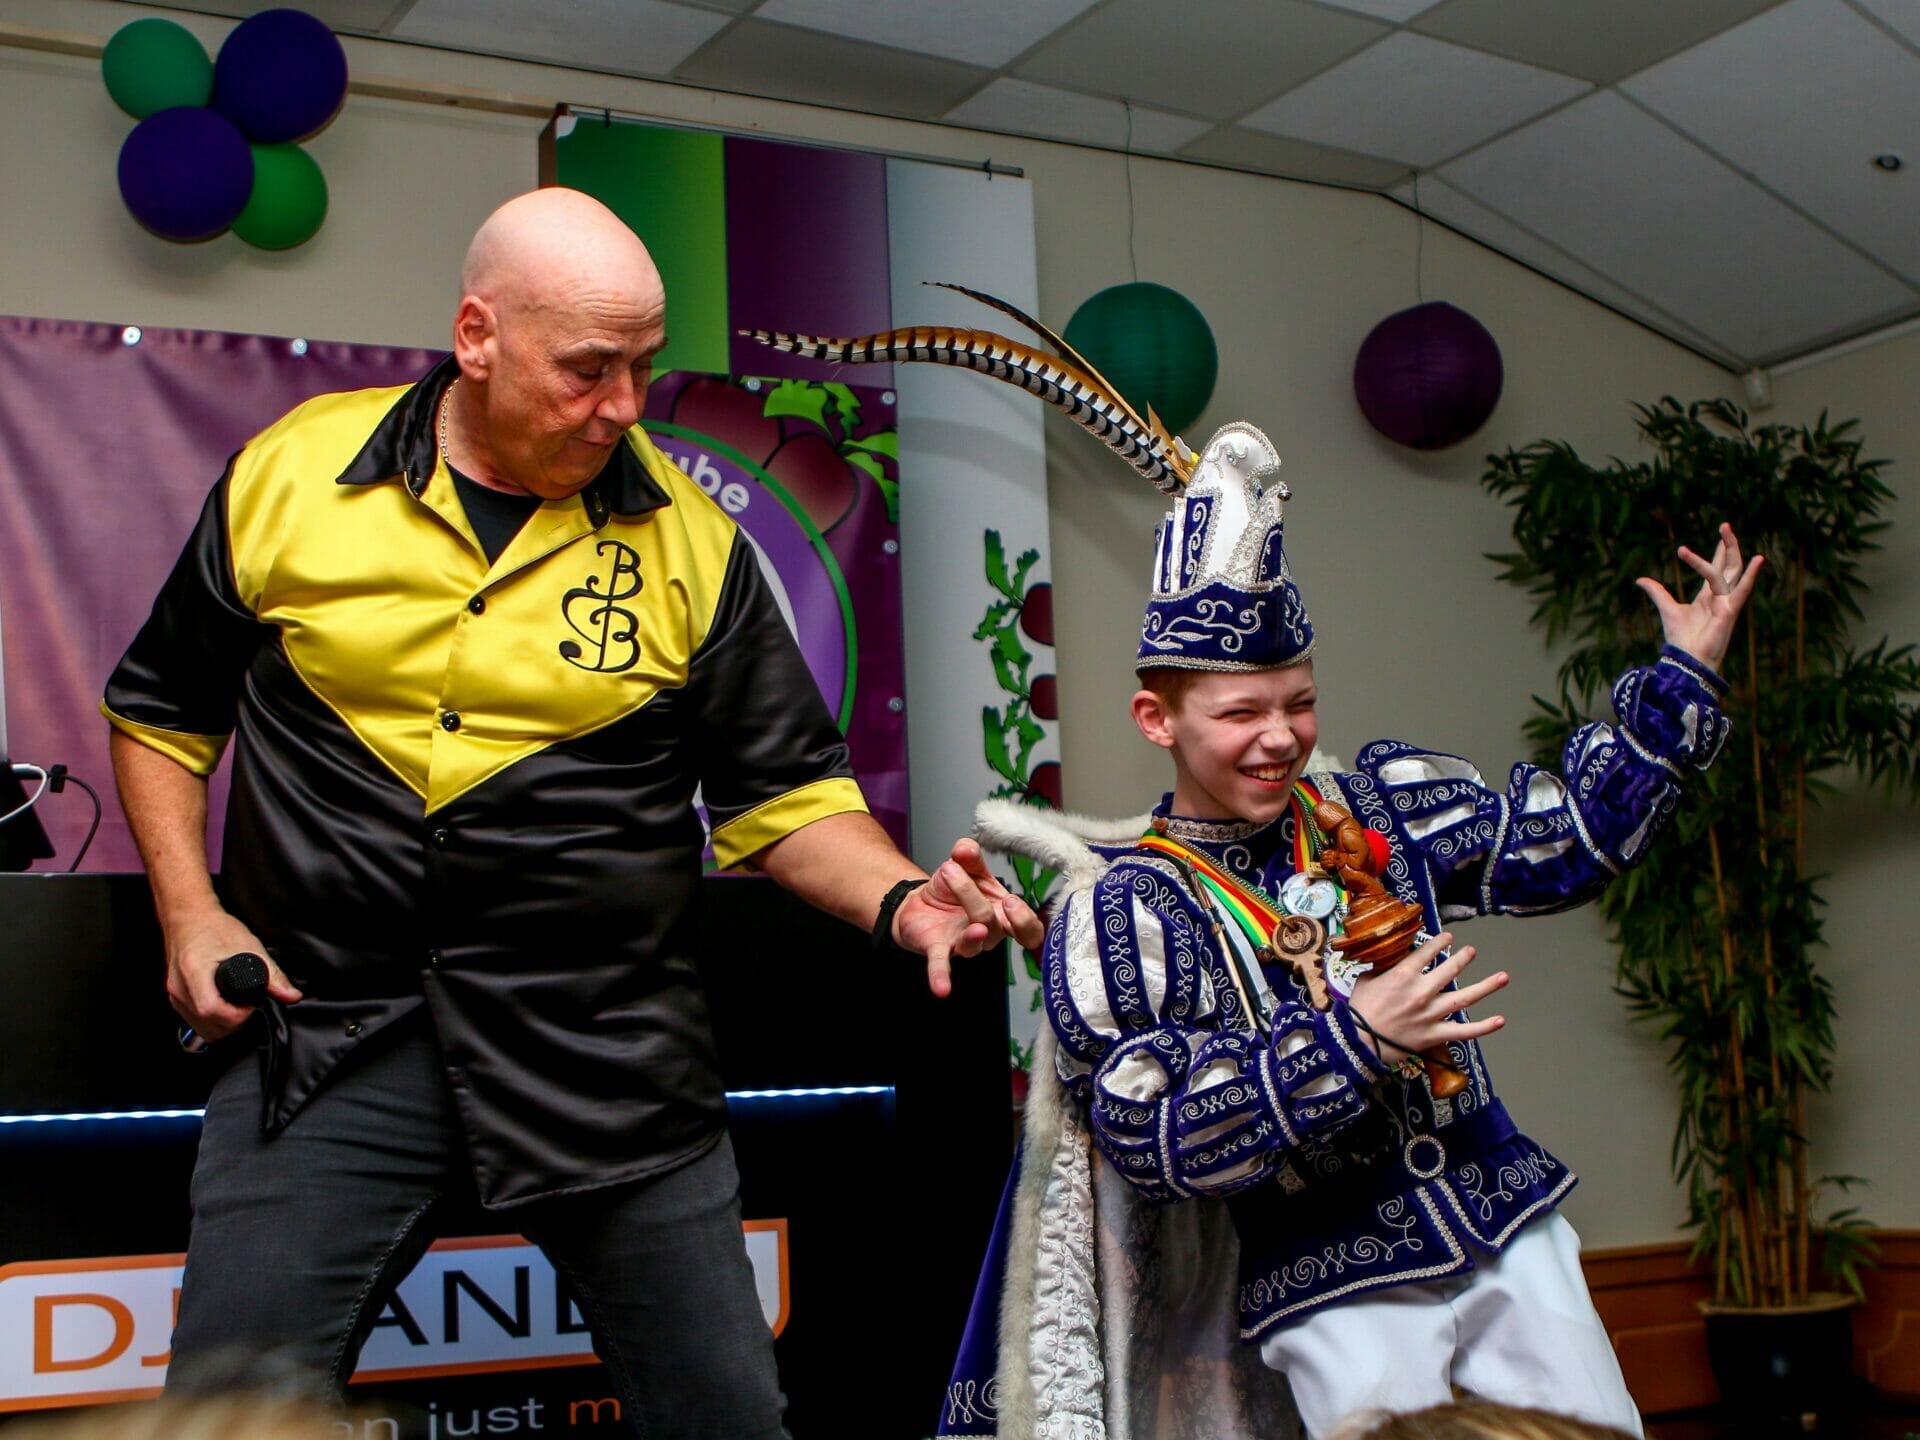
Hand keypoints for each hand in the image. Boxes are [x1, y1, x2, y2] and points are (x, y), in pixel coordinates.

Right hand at [165, 906, 302, 1042]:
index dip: (236, 1015)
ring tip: (239, 1010)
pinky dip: (211, 1023)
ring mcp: (175, 994)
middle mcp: (180, 987)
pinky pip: (193, 1022)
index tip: (251, 1006)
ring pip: (200, 1028)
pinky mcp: (175, 997)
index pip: (211, 1008)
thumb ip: (272, 974)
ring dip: (223, 1027)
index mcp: (195, 971)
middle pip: (207, 1024)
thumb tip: (291, 995)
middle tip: (249, 1008)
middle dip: (234, 1024)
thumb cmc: (215, 927)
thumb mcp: (249, 946)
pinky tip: (224, 1011)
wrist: (188, 918)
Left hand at [892, 838, 1045, 997]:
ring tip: (950, 880)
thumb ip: (968, 854)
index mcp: (1003, 913)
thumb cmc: (952, 890)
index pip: (1029, 929)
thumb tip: (965, 848)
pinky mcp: (939, 949)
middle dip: (985, 904)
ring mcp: (964, 944)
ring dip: (965, 909)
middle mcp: (989, 933)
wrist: (919, 903)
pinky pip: (942, 965)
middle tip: (977, 882)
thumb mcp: (964, 866)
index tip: (1012, 901)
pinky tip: (942, 990)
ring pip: (973, 939)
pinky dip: (941, 976)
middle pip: (996, 926)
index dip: (1025, 921)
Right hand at [1346, 932, 1505, 1064]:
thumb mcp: (1367, 979)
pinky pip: (1464, 1031)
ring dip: (1486, 986)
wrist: (1358, 1041)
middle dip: (1463, 958)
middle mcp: (1421, 991)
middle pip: (1450, 970)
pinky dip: (1483, 1027)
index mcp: (1403, 975)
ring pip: (1465, 998)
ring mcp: (1431, 1014)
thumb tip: (1393, 959)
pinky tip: (1500, 1020)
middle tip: (1471, 951)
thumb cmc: (1360, 1009)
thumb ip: (1384, 968)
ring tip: (1503, 977)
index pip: (1427, 952)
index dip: (1440, 942)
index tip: (1448, 938)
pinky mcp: (1435, 1034)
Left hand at [1635, 522, 1763, 674]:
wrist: (1687, 659)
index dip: (1719, 552)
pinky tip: (1758, 559)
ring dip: (1727, 549)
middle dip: (1728, 545)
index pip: (1717, 568)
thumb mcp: (1666, 608)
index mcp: (1708, 596)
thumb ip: (1657, 592)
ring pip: (1729, 571)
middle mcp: (1720, 596)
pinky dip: (1750, 576)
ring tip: (1724, 529)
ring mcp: (1727, 602)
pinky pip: (1741, 590)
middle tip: (1724, 524)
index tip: (1721, 534)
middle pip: (1729, 565)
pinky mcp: (1730, 610)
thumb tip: (1640, 579)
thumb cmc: (1681, 638)